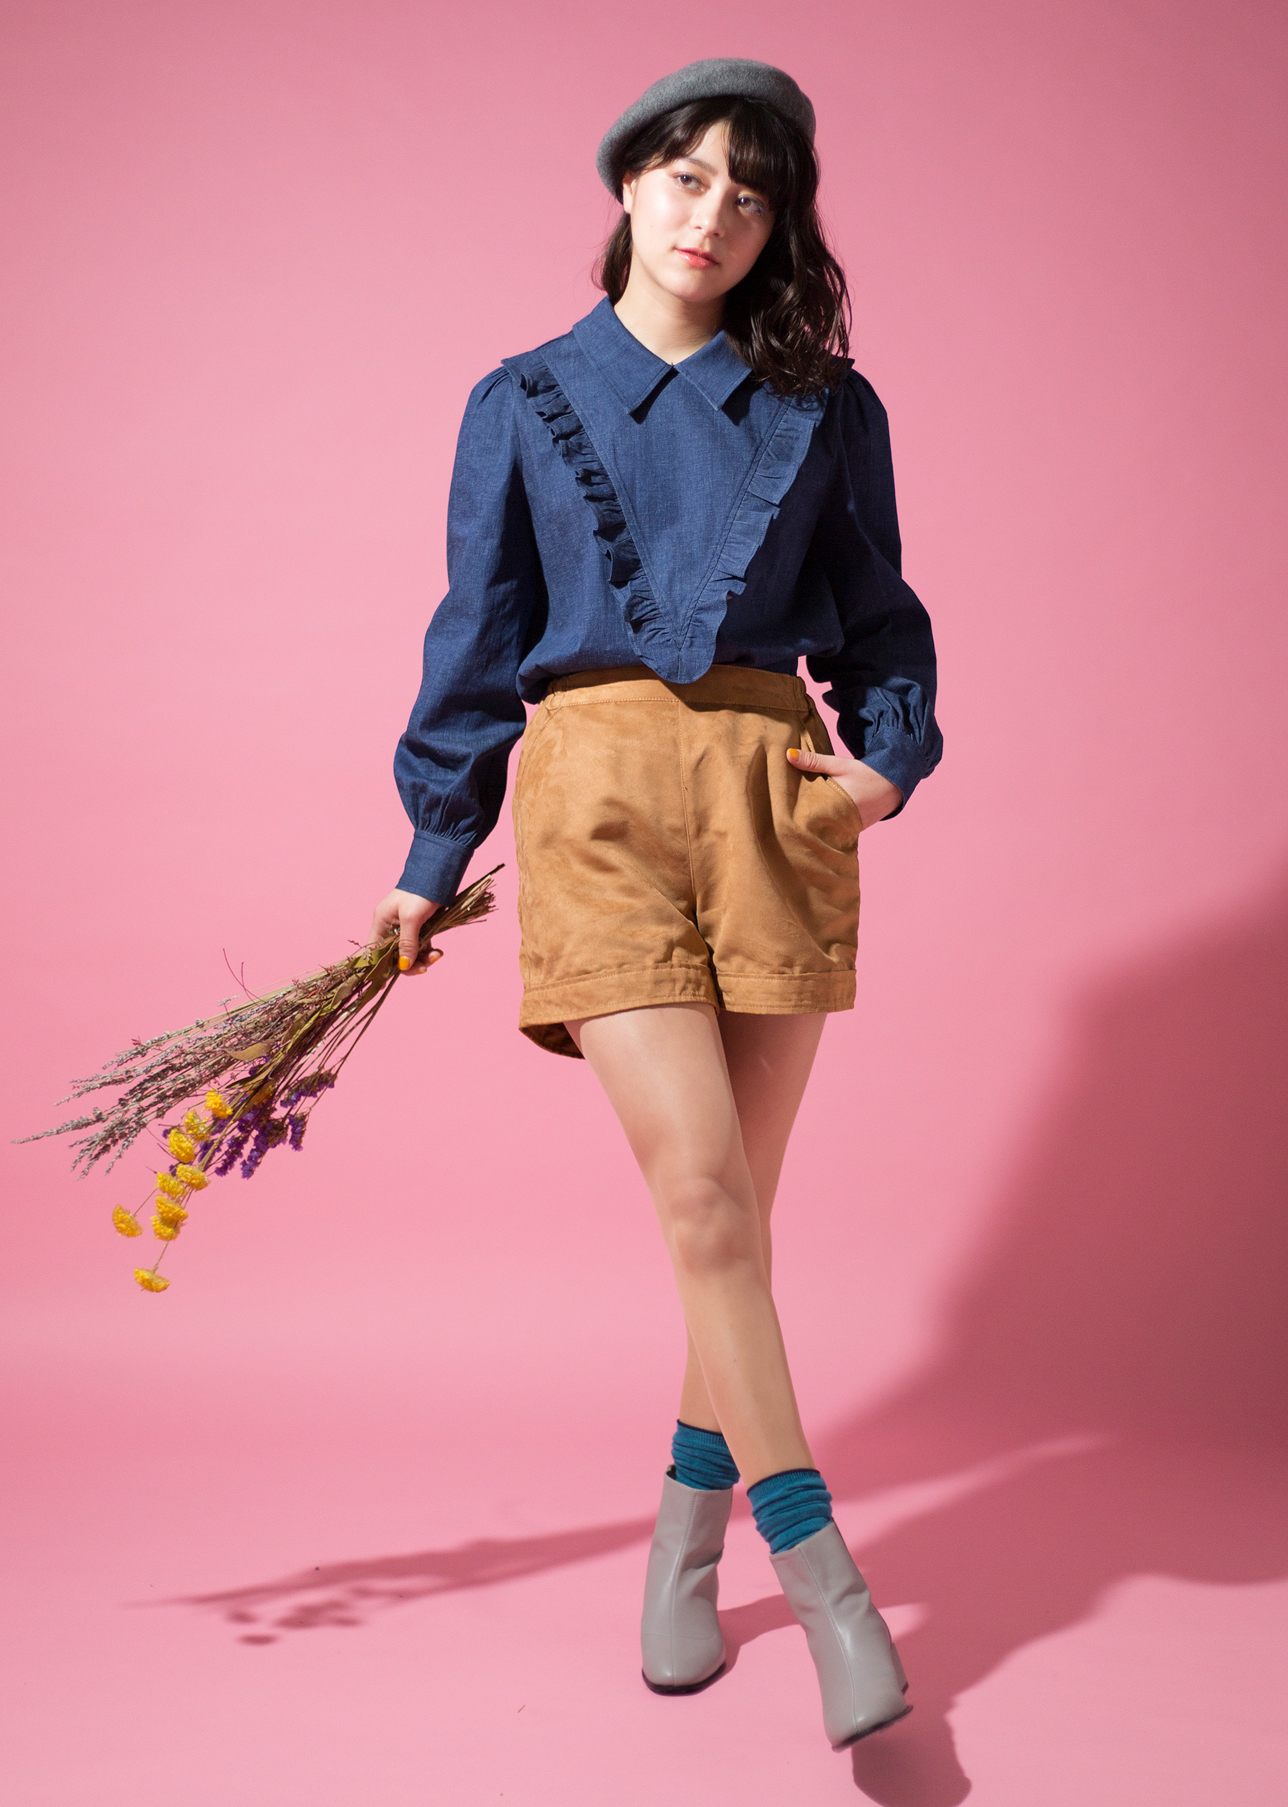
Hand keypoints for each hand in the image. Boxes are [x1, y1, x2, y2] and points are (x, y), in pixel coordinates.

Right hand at [370, 888, 441, 975]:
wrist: (438, 876)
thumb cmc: (420, 893)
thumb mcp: (411, 919)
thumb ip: (407, 943)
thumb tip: (403, 966)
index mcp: (381, 923)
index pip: (374, 951)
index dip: (378, 968)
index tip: (384, 983)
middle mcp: (391, 927)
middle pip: (394, 956)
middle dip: (409, 964)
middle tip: (424, 969)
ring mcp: (406, 928)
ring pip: (410, 953)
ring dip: (422, 958)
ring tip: (436, 956)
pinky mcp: (420, 927)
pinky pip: (421, 946)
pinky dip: (429, 951)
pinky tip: (438, 952)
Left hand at [786, 747, 902, 829]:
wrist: (893, 785)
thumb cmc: (865, 774)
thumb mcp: (839, 765)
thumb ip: (814, 761)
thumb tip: (787, 754)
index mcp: (837, 806)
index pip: (808, 815)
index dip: (794, 815)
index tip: (779, 813)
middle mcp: (843, 822)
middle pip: (814, 825)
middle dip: (800, 822)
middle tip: (781, 820)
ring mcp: (848, 830)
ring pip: (824, 830)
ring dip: (812, 825)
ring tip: (792, 825)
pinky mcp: (852, 831)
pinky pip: (834, 831)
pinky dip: (824, 827)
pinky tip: (812, 825)